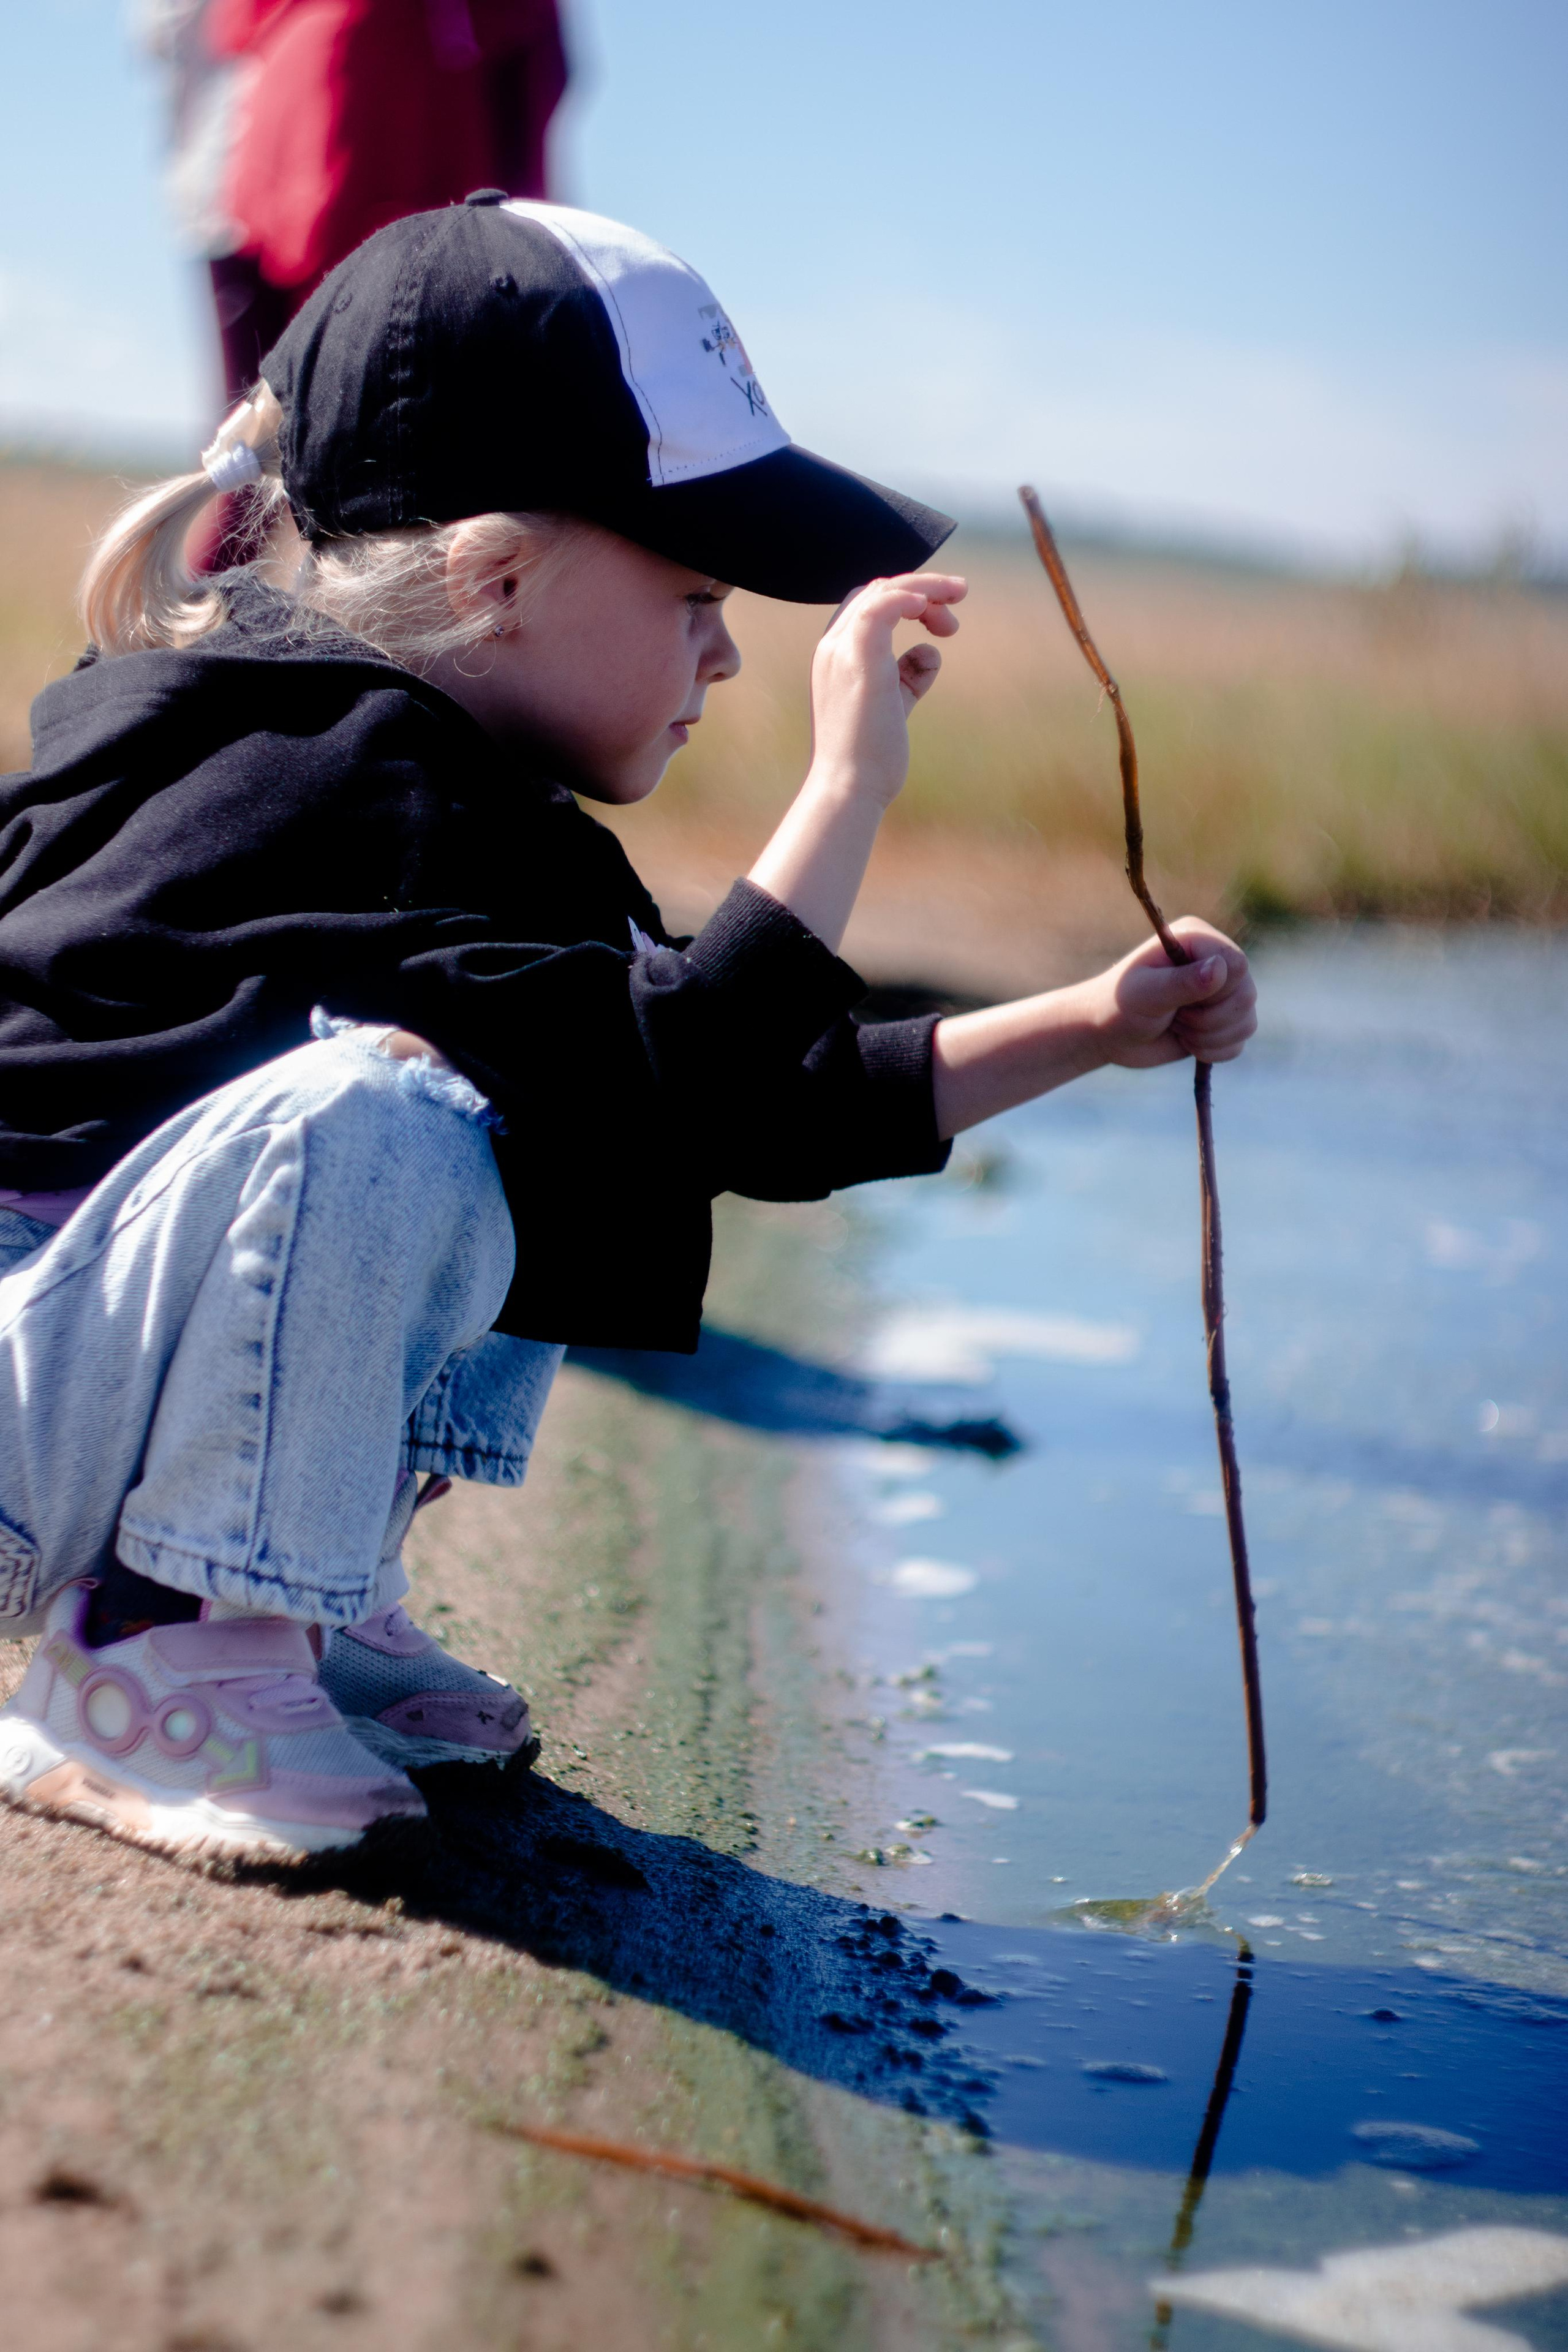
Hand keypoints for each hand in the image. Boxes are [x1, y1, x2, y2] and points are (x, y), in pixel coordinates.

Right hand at [806, 571, 965, 809]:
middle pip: (877, 590)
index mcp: (837, 656)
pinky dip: (909, 597)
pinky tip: (931, 608)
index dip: (906, 601)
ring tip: (958, 598)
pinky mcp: (860, 659)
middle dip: (923, 591)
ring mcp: (843, 651)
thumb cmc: (870, 756)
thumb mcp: (894, 703)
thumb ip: (908, 674)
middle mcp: (834, 648)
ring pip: (883, 590)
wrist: (848, 788)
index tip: (941, 624)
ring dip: (925, 588)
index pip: (868, 605)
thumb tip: (929, 652)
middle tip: (958, 607)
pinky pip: (882, 606)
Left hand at [1086, 918, 1256, 1069]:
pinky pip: (1239, 1042)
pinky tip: (1186, 1041)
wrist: (1108, 1034)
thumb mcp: (1145, 993)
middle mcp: (1216, 961)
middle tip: (1174, 1016)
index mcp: (1198, 940)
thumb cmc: (1117, 1005)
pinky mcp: (1222, 1021)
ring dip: (1208, 1037)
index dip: (1216, 992)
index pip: (1237, 964)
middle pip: (1247, 995)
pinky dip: (1213, 1051)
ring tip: (1177, 1027)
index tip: (1181, 1000)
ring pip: (1246, 1022)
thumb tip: (1220, 968)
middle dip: (1208, 1020)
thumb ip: (1181, 982)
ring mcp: (1222, 992)